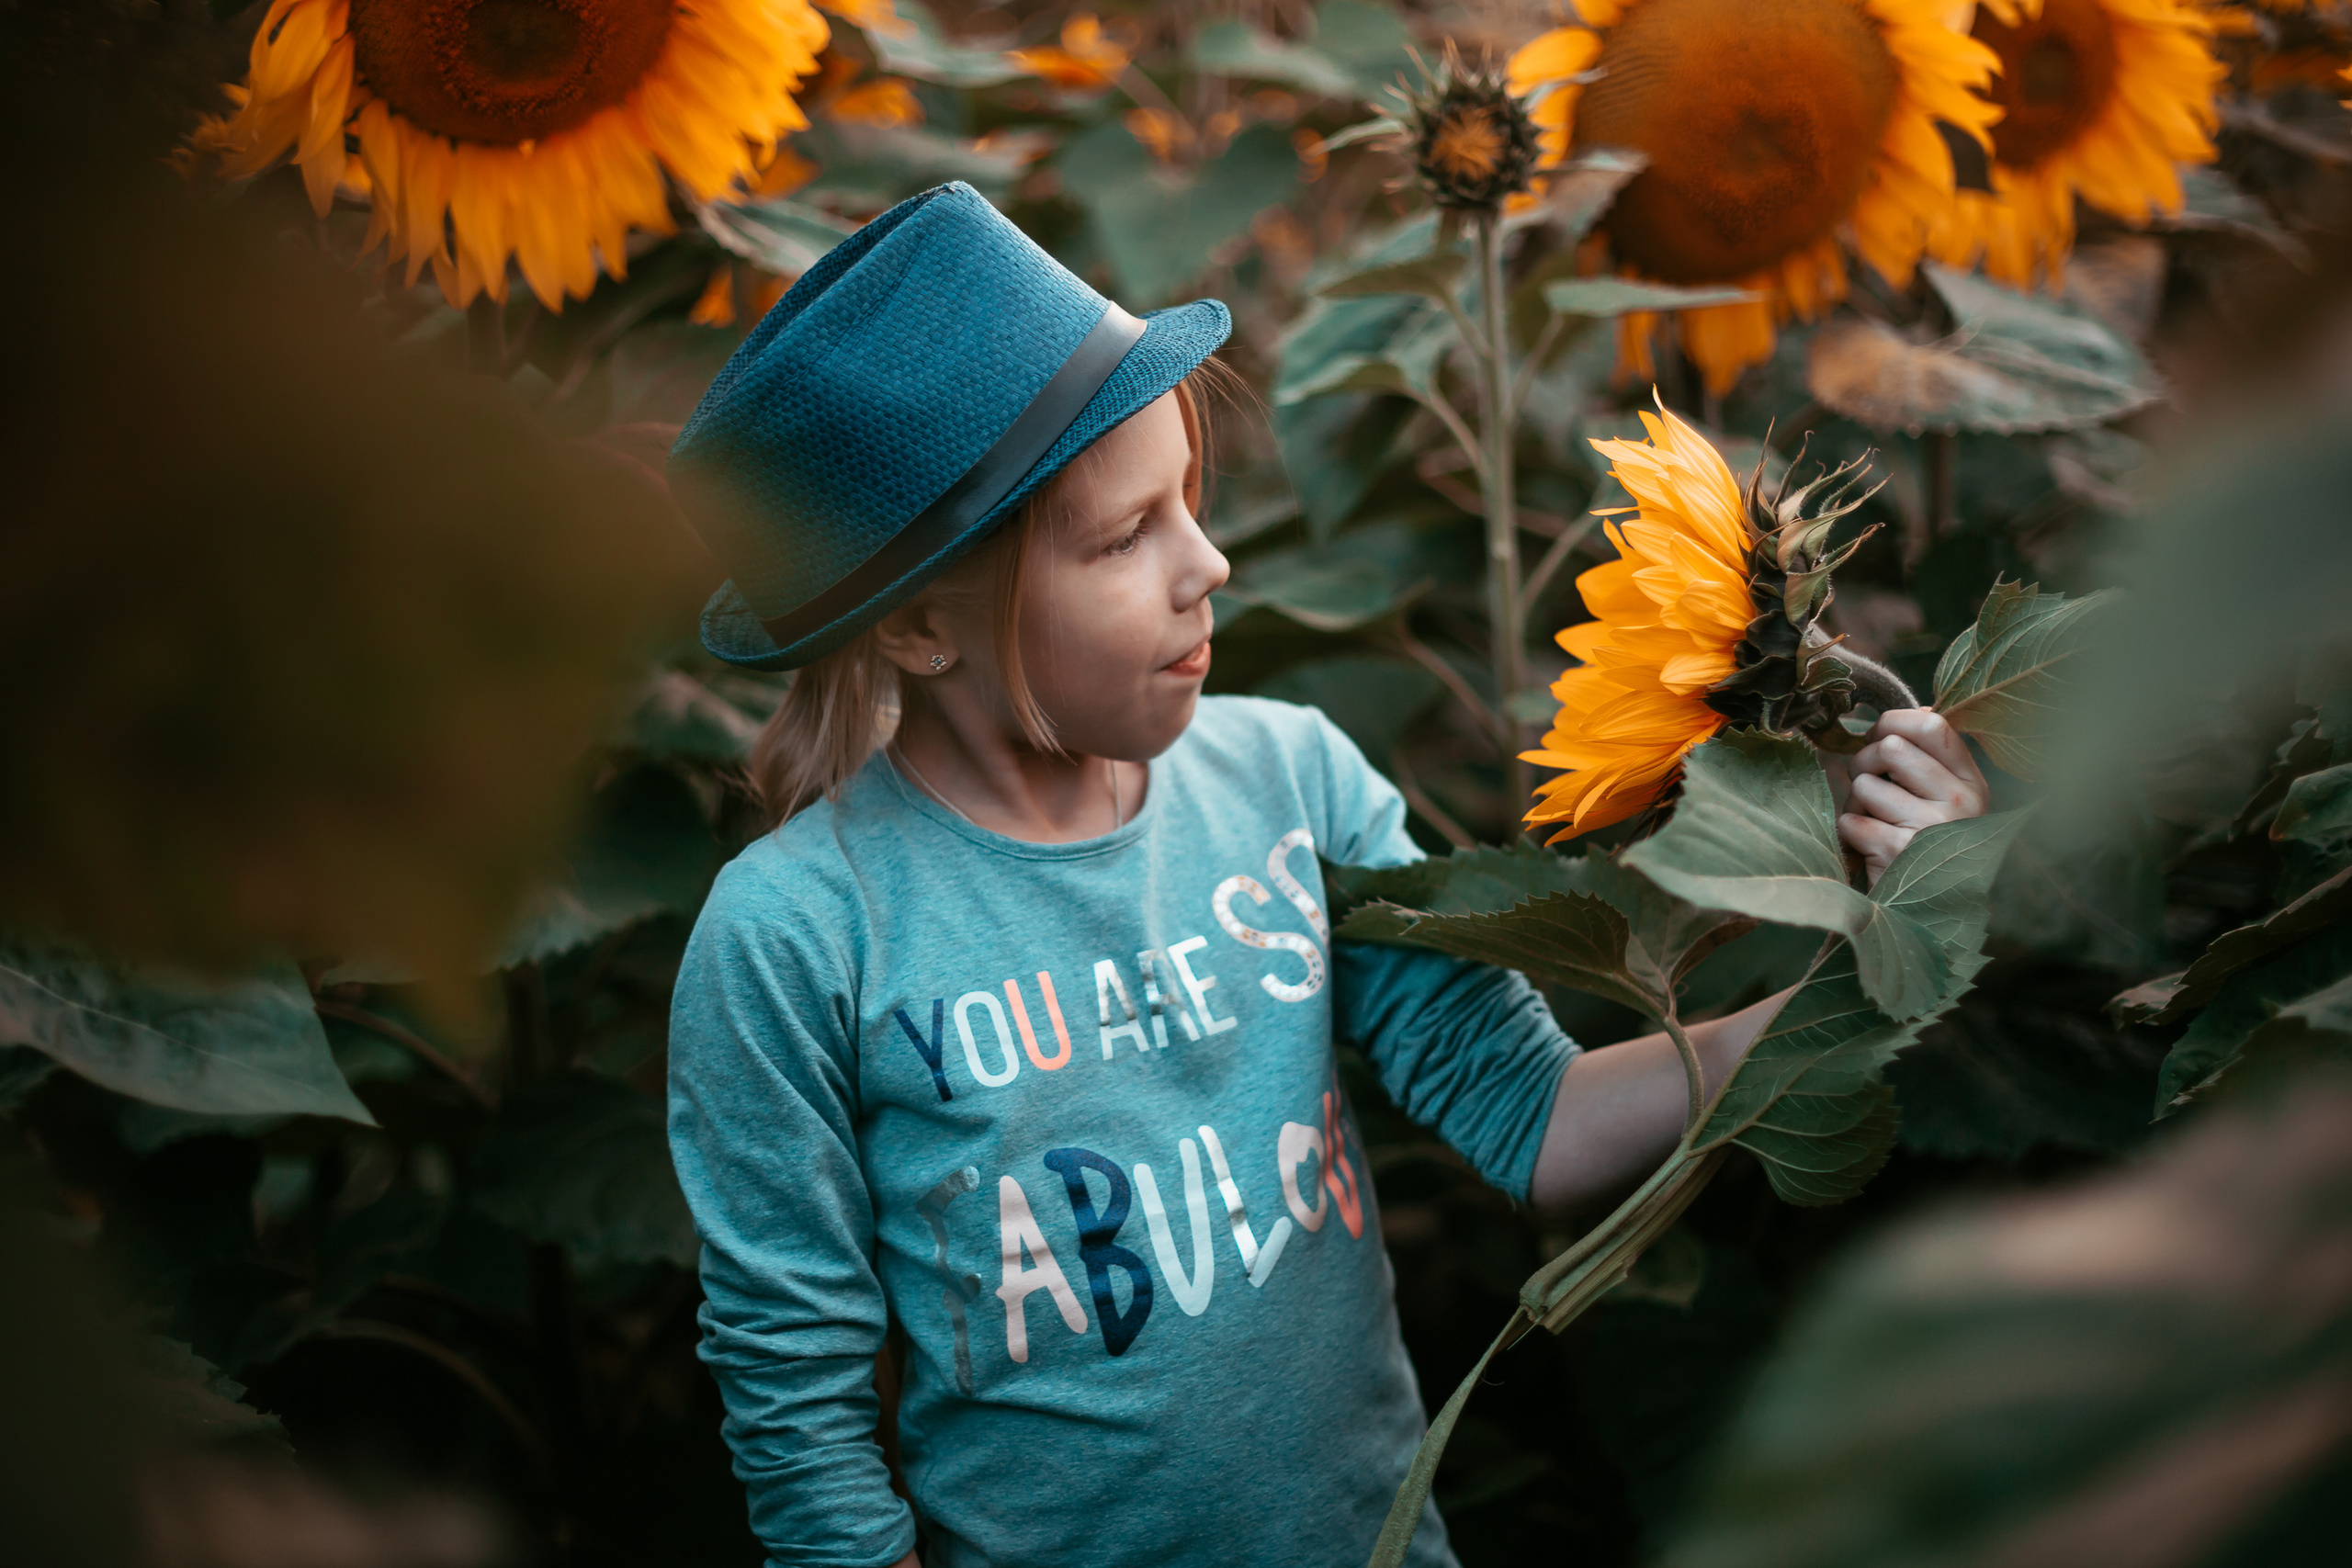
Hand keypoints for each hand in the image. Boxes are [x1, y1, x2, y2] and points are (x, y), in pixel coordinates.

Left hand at [1837, 709, 1988, 886]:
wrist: (1928, 918)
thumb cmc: (1928, 848)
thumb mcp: (1948, 802)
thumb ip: (1934, 760)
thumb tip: (1922, 710)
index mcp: (1972, 784)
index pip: (1933, 726)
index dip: (1893, 723)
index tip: (1877, 737)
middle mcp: (1960, 803)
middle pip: (1891, 748)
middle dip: (1864, 764)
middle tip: (1867, 787)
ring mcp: (1930, 828)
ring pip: (1865, 785)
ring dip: (1855, 803)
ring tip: (1872, 824)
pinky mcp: (1898, 853)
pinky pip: (1850, 820)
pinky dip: (1848, 833)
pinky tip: (1867, 849)